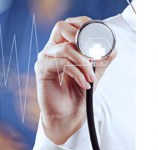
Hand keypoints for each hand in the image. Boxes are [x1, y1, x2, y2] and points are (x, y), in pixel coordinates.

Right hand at [34, 16, 115, 143]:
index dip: (84, 27)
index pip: (71, 24)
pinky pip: (63, 64)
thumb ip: (102, 59)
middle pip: (62, 27)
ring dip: (84, 63)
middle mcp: (53, 48)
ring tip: (91, 78)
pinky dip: (78, 74)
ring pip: (66, 48)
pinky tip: (84, 84)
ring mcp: (46, 58)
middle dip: (81, 39)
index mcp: (64, 45)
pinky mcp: (42, 69)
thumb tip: (112, 48)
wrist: (69, 114)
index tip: (99, 43)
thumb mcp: (95, 72)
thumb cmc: (79, 92)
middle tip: (93, 56)